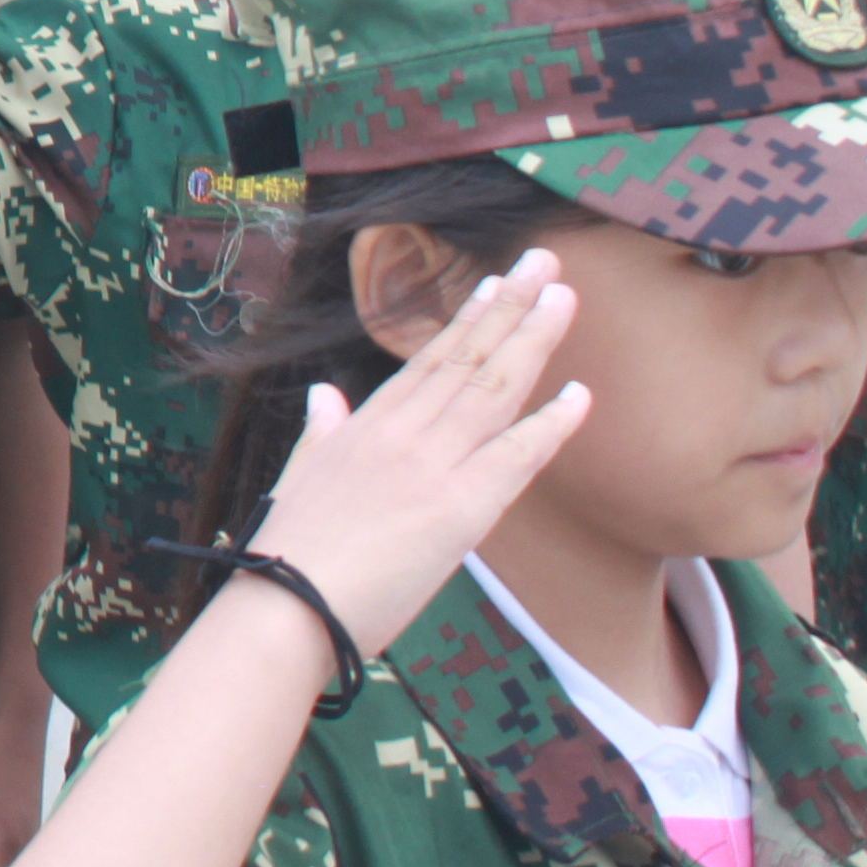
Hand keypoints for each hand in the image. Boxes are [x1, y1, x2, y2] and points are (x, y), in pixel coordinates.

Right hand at [245, 248, 587, 661]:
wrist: (285, 604)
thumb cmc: (290, 551)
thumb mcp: (301, 476)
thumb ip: (322, 431)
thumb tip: (326, 395)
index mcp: (365, 425)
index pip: (428, 360)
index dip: (467, 319)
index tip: (495, 283)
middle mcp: (403, 433)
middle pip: (468, 359)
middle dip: (509, 307)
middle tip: (544, 263)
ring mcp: (433, 466)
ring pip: (493, 390)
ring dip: (533, 340)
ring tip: (563, 297)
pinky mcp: (460, 509)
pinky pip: (515, 458)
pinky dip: (551, 425)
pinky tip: (580, 396)